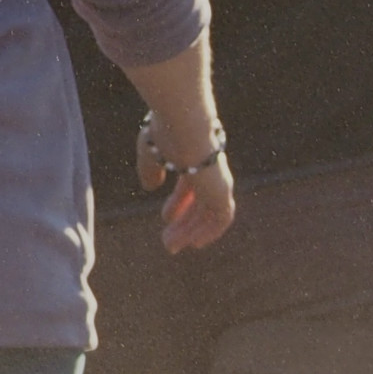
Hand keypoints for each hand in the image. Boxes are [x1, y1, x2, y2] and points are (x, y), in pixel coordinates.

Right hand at [140, 113, 235, 251]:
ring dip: (191, 232)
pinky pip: (222, 218)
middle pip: (201, 203)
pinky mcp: (223, 190)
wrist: (182, 127)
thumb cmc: (164, 134)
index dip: (179, 204)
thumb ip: (150, 170)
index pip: (192, 186)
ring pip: (209, 213)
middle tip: (169, 244)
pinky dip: (211, 232)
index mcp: (196, 158)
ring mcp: (218, 180)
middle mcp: (211, 170)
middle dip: (185, 224)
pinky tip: (195, 244)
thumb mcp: (150, 154)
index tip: (166, 219)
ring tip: (171, 247)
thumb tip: (151, 187)